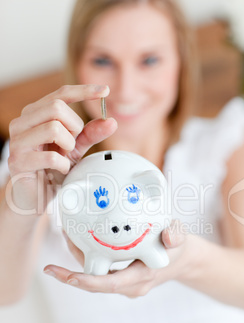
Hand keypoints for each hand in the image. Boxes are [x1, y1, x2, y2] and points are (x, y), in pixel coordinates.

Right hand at [7, 85, 116, 214]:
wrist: (34, 196)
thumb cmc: (52, 169)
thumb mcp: (74, 148)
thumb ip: (90, 134)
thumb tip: (111, 121)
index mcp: (35, 114)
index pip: (60, 94)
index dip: (84, 91)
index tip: (106, 91)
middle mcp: (22, 122)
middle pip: (57, 107)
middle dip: (74, 127)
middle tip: (71, 144)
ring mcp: (17, 141)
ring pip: (53, 128)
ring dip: (68, 145)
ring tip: (63, 156)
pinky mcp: (18, 161)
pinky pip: (51, 157)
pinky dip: (63, 165)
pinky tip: (59, 170)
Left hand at [43, 220, 192, 297]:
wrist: (182, 260)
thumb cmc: (178, 248)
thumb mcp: (180, 238)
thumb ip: (176, 235)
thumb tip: (169, 236)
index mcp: (143, 276)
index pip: (111, 284)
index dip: (88, 282)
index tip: (67, 277)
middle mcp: (131, 286)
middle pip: (96, 285)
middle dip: (71, 277)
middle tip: (50, 268)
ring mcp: (125, 285)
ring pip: (95, 279)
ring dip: (77, 265)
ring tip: (65, 239)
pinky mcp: (121, 279)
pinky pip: (99, 274)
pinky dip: (87, 261)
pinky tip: (77, 243)